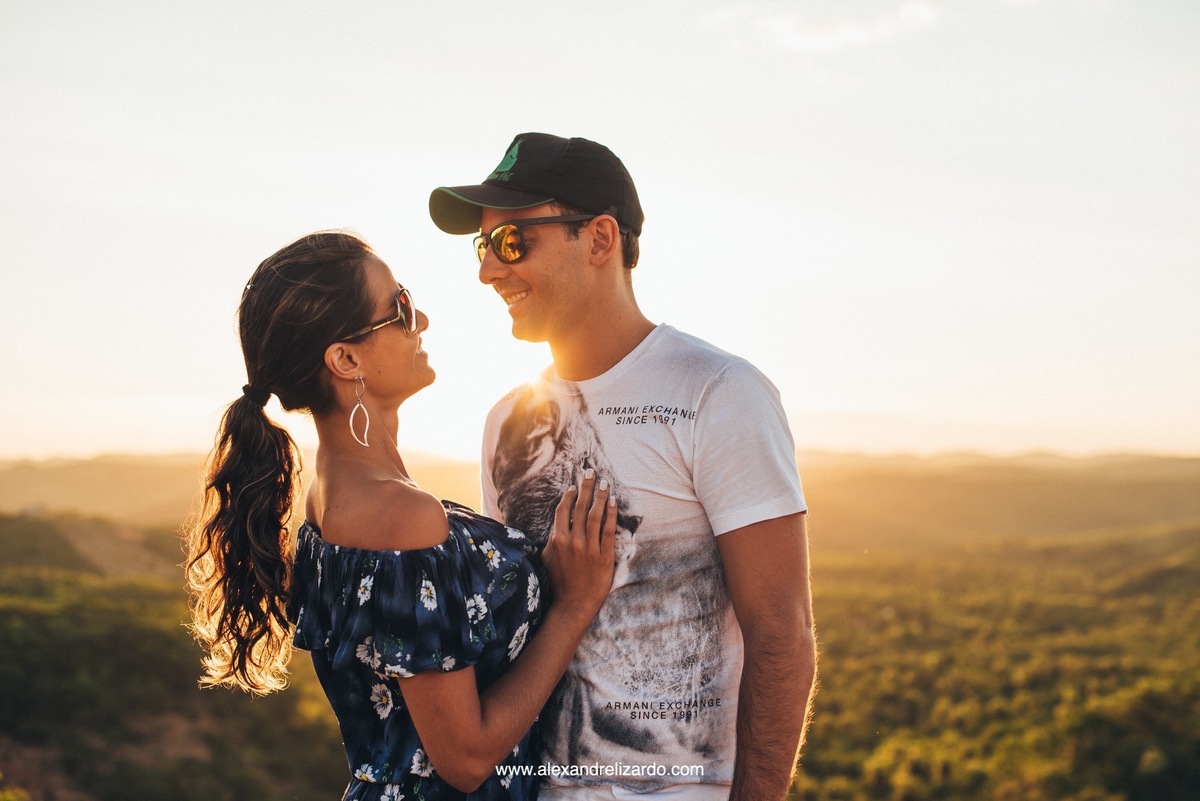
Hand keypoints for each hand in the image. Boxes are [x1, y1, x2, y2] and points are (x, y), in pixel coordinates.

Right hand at [542, 468, 616, 619]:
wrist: (574, 604)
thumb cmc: (560, 582)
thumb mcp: (549, 559)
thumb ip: (551, 540)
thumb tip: (556, 526)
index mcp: (558, 541)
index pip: (563, 511)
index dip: (569, 496)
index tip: (573, 485)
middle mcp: (573, 542)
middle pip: (579, 508)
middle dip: (585, 487)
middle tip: (590, 472)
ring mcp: (589, 548)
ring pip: (594, 516)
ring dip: (599, 496)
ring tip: (604, 483)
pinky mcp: (604, 556)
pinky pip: (609, 530)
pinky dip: (611, 514)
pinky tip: (614, 502)